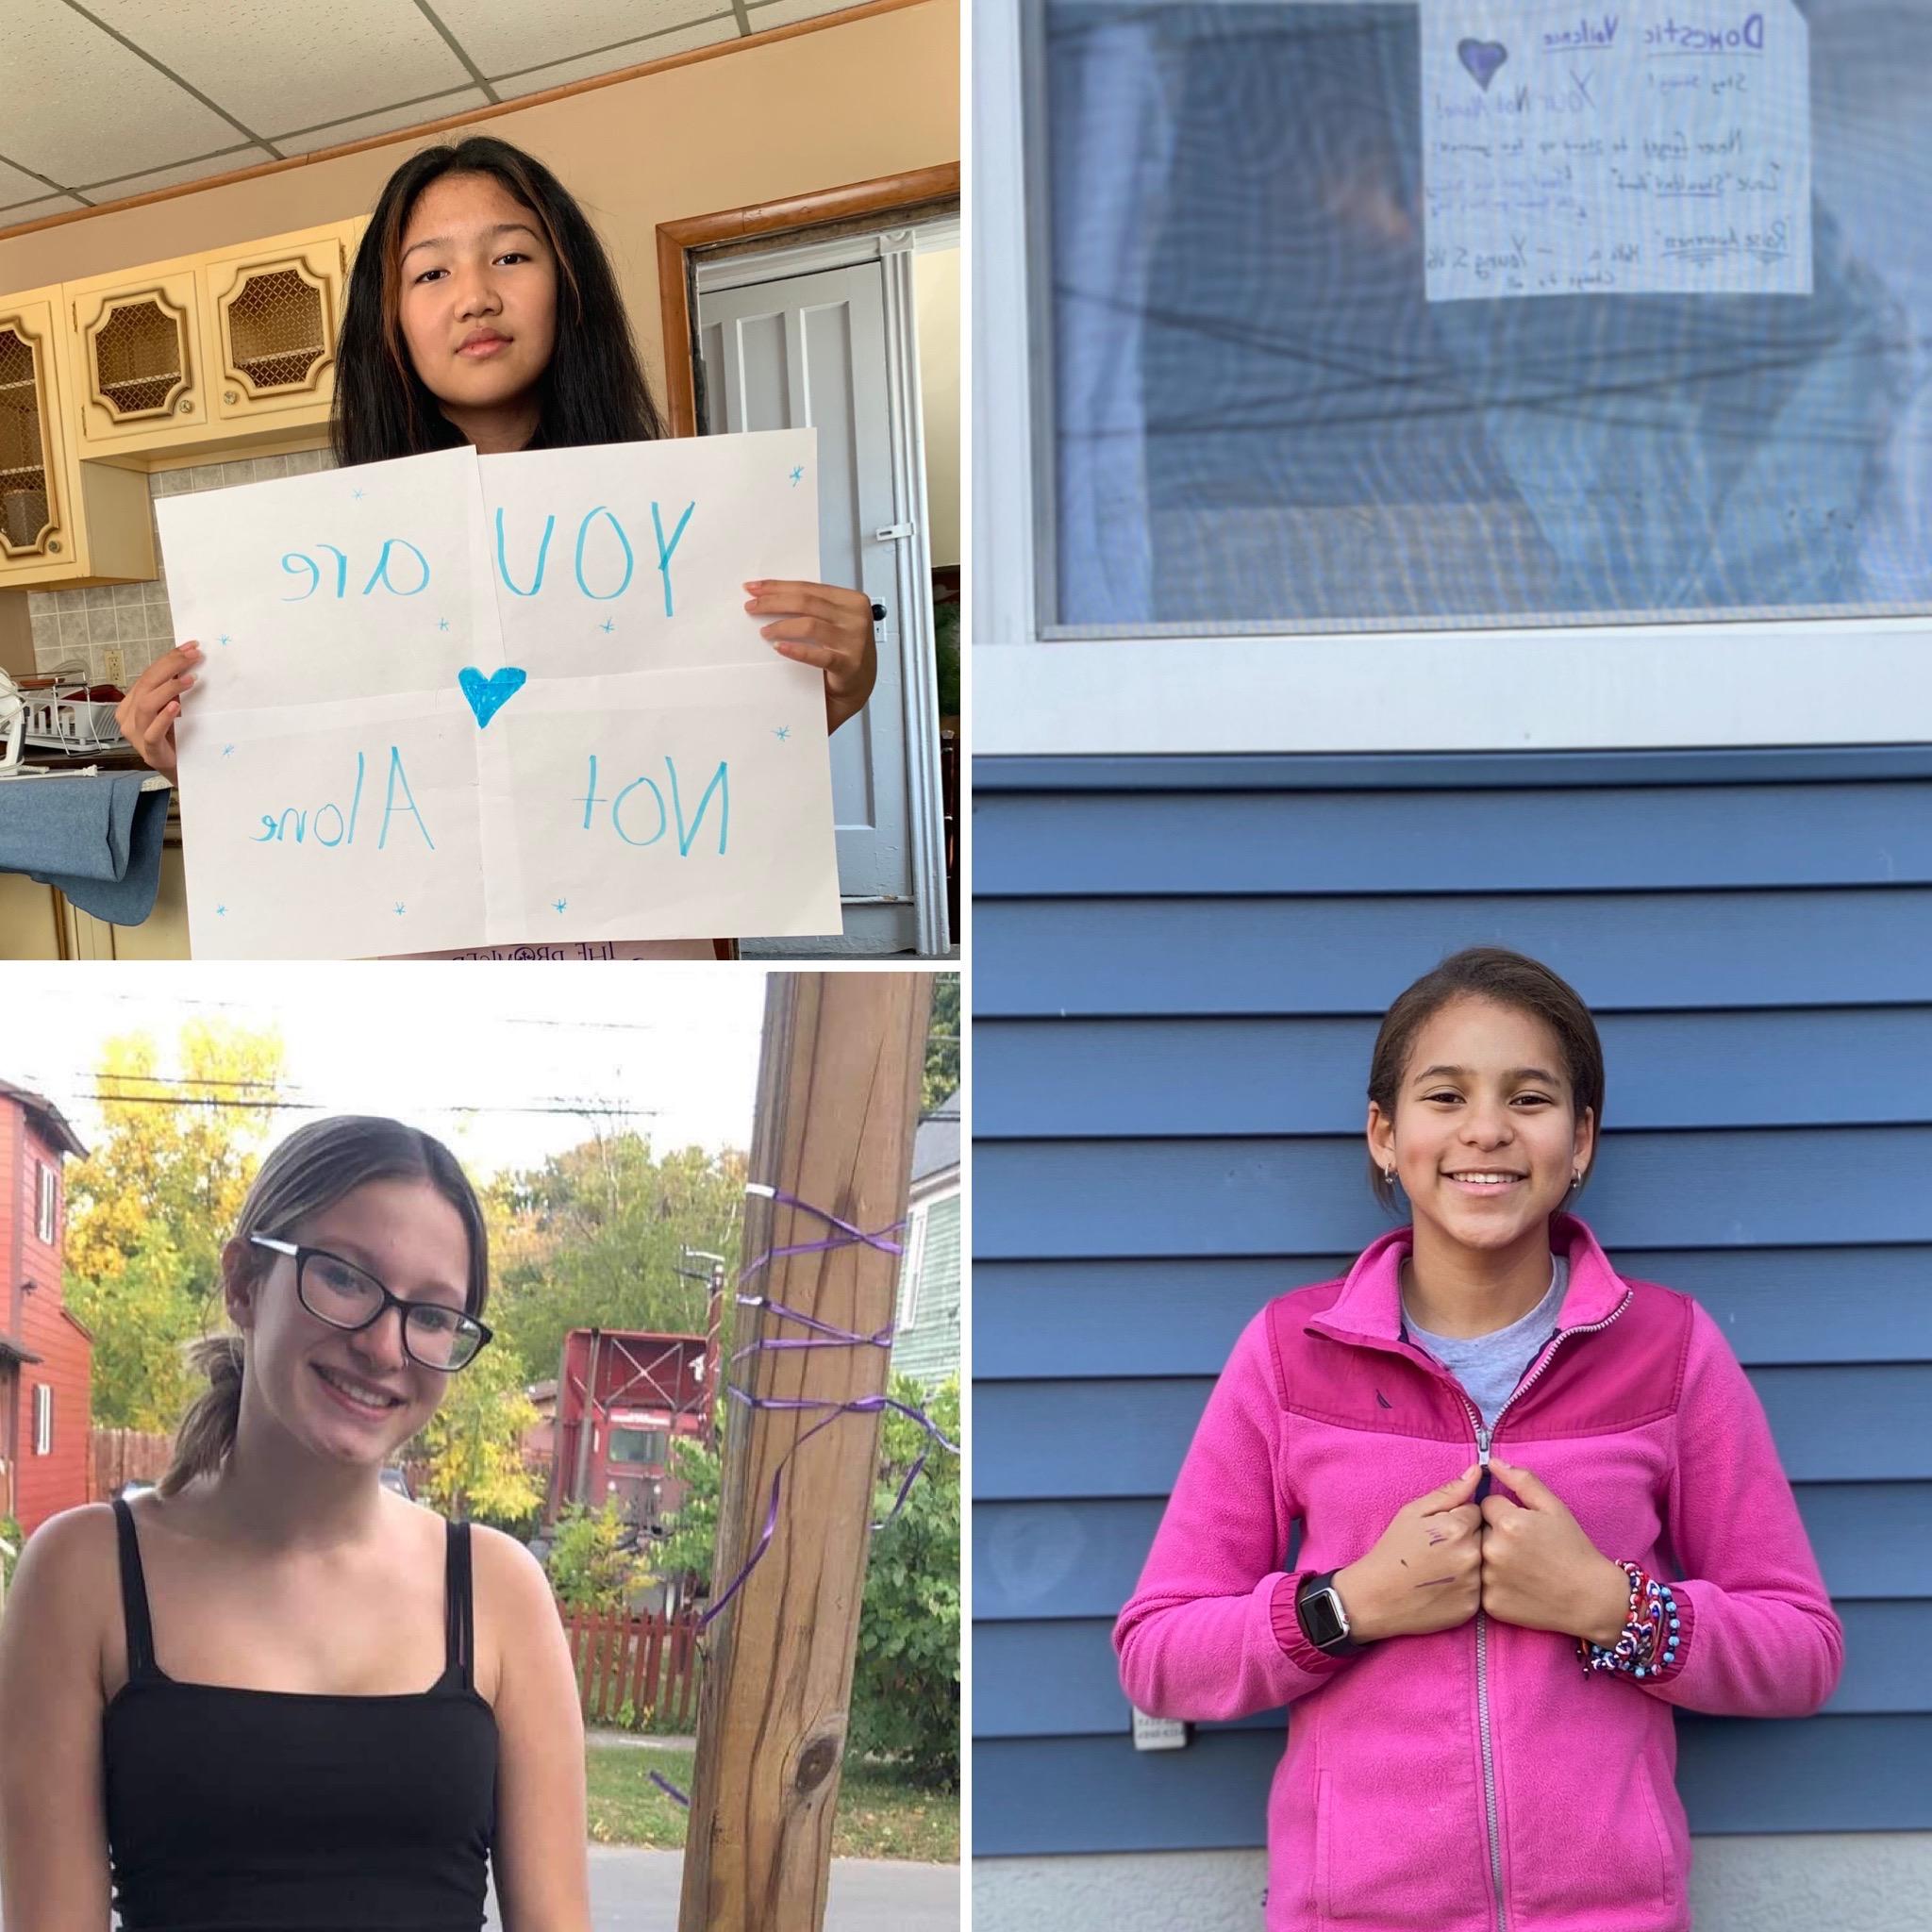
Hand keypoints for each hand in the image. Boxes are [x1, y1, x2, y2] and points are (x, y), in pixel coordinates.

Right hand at [114, 641, 201, 780]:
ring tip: (190, 680)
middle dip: (171, 666)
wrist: (180, 769)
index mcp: (132, 703)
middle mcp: (128, 716)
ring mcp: (136, 734)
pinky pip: (152, 731)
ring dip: (169, 688)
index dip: (169, 659)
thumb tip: (189, 663)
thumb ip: (174, 690)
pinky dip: (163, 717)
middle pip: (146, 684)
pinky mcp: (149, 751)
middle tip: (194, 656)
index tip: (191, 646)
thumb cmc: (176, 738)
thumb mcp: (174, 709)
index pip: (148, 675)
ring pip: (146, 704)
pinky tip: (176, 706)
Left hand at [744, 580, 877, 733]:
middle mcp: (856, 618)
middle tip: (751, 607)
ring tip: (764, 631)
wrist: (859, 684)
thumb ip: (813, 607)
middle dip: (773, 602)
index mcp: (851, 601)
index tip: (754, 588)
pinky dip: (796, 650)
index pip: (809, 587)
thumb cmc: (843, 650)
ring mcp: (854, 642)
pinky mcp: (848, 664)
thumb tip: (772, 596)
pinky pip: (818, 655)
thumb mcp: (833, 621)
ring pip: (810, 625)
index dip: (778, 586)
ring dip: (781, 626)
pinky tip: (780, 648)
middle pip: (806, 602)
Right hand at [1332, 1464, 1485, 1642]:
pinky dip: (1466, 1586)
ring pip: (1484, 1563)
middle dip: (1467, 1538)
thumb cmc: (1393, 1549)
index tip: (1440, 1530)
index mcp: (1458, 1527)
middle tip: (1440, 1550)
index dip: (1457, 1518)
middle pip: (1483, 1536)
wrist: (1377, 1596)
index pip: (1476, 1511)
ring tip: (1441, 1569)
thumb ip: (1449, 1492)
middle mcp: (1472, 1555)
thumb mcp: (1413, 1512)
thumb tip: (1477, 1471)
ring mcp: (1474, 1584)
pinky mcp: (1473, 1607)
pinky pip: (1480, 1588)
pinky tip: (1445, 1587)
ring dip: (1468, 1562)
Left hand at [1479, 1457, 1629, 1643]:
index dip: (1505, 1512)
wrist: (1590, 1599)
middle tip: (1522, 1548)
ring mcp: (1489, 1580)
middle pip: (1478, 1529)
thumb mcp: (1554, 1507)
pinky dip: (1493, 1583)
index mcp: (1507, 1523)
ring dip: (1491, 1557)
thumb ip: (1522, 1480)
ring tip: (1520, 1567)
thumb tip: (1492, 1462)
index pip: (1486, 1504)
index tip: (1523, 1526)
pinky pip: (1480, 1584)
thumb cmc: (1573, 1548)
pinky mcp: (1489, 1604)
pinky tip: (1517, 1586)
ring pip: (1477, 1556)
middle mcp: (1493, 1550)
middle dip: (1494, 1533)